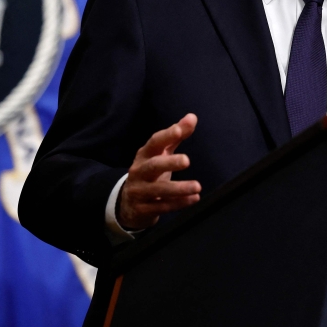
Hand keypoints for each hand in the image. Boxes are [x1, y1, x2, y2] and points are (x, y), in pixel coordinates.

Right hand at [117, 114, 201, 230]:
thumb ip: (176, 136)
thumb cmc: (150, 173)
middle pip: (153, 166)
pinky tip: (193, 199)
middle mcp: (139, 172)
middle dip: (169, 163)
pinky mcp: (143, 209)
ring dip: (178, 188)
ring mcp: (139, 191)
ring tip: (197, 186)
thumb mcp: (160, 154)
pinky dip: (178, 204)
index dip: (166, 136)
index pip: (154, 143)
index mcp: (144, 155)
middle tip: (187, 160)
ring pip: (158, 190)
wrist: (128, 204)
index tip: (179, 129)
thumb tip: (192, 117)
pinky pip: (162, 207)